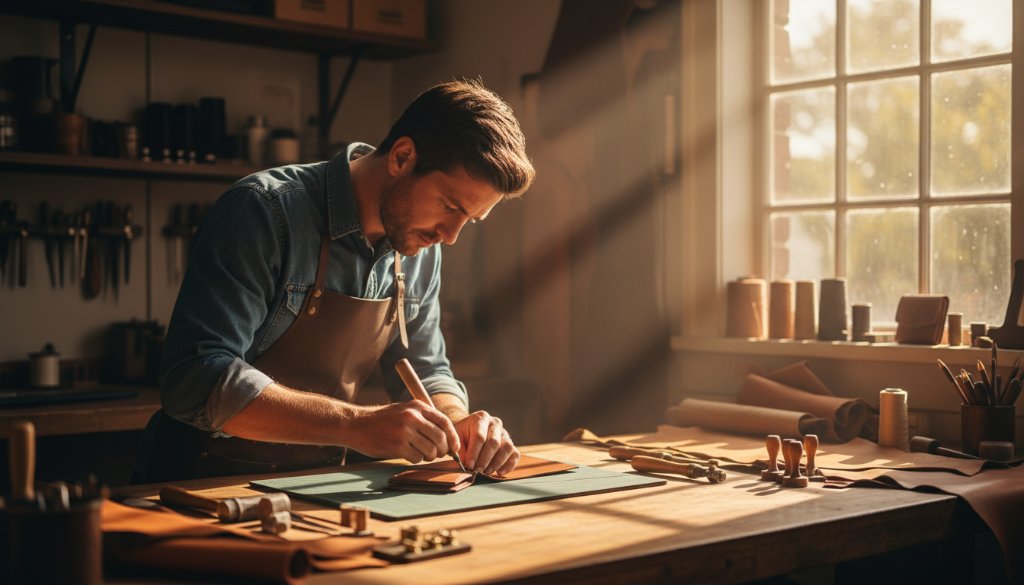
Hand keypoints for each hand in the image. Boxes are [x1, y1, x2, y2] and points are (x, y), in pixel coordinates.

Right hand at [346, 401, 460, 463]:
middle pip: (440, 438)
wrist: (356, 424)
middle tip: (436, 454)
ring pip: (430, 450)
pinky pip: (417, 458)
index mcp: (417, 406)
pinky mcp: (397, 446)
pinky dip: (415, 459)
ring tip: (420, 453)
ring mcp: (405, 431)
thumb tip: (446, 438)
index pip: (445, 422)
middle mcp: (413, 417)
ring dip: (428, 456)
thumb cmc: (382, 420)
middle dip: (442, 450)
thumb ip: (424, 420)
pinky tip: (407, 454)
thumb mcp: (404, 410)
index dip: (453, 437)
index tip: (454, 447)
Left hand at [453, 410, 519, 475]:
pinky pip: (515, 454)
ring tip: (487, 472)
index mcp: (480, 418)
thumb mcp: (455, 439)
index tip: (469, 465)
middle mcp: (495, 423)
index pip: (479, 436)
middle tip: (477, 471)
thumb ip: (459, 450)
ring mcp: (505, 433)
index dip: (474, 453)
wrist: (469, 432)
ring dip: (497, 462)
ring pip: (507, 447)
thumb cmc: (461, 436)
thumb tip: (465, 465)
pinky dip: (509, 465)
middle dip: (485, 459)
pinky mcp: (510, 444)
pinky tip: (499, 472)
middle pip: (494, 442)